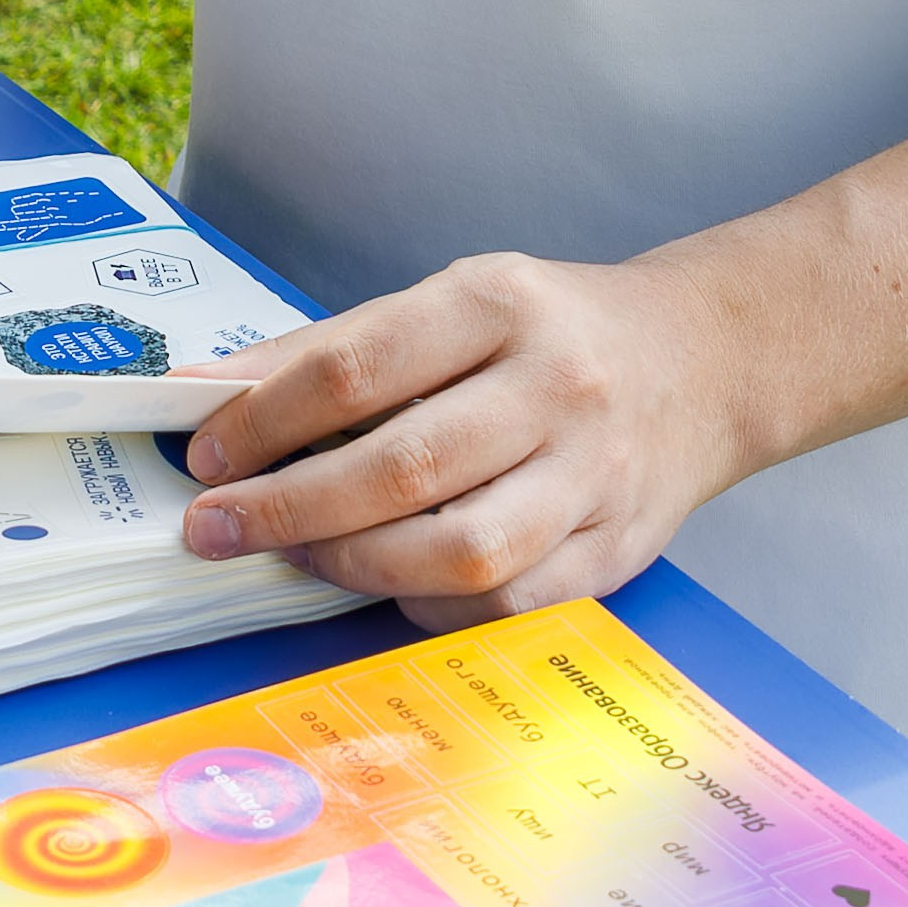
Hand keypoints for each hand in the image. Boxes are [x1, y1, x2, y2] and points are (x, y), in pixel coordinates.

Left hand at [176, 251, 749, 629]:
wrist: (703, 362)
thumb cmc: (554, 331)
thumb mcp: (457, 300)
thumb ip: (340, 348)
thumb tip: (212, 390)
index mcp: (502, 303)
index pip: (359, 367)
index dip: (264, 418)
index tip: (204, 452)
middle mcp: (554, 387)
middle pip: (401, 467)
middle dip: (287, 507)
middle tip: (216, 527)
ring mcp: (591, 476)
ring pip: (456, 552)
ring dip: (351, 565)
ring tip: (296, 555)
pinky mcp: (613, 552)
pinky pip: (502, 606)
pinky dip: (426, 605)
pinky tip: (385, 582)